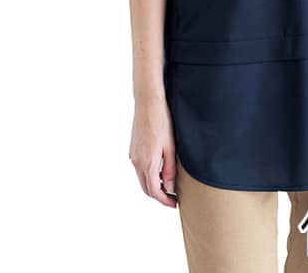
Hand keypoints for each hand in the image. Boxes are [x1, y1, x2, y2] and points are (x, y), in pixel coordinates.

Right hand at [128, 91, 177, 207]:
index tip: (174, 204)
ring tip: (168, 186)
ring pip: (142, 179)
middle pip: (146, 188)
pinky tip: (159, 171)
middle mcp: (137, 162)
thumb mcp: (171, 147)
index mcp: (147, 163)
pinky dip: (148, 175)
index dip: (164, 200)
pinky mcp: (133, 150)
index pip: (154, 191)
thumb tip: (170, 187)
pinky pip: (140, 169)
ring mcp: (133, 156)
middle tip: (172, 198)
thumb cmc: (162, 121)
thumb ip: (170, 169)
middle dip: (158, 196)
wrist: (148, 103)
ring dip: (153, 186)